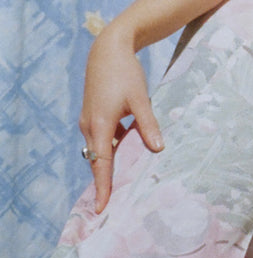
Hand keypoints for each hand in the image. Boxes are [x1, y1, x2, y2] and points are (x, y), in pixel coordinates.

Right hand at [79, 25, 162, 212]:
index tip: (101, 208)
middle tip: (112, 205)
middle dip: (104, 182)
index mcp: (99, 125)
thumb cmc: (125, 72)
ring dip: (109, 165)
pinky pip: (101, 139)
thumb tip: (158, 149)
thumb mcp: (140, 98)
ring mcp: (89, 120)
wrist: (108, 49)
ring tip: (121, 184)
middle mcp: (89, 126)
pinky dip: (112, 148)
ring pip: (99, 150)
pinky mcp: (93, 114)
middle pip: (97, 161)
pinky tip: (129, 151)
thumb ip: (148, 124)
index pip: (101, 164)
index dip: (102, 187)